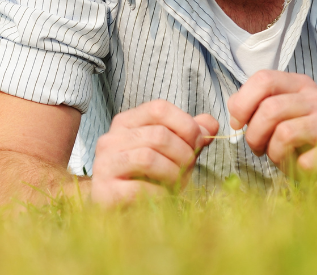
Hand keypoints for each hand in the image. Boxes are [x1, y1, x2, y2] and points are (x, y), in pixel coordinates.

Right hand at [87, 100, 217, 204]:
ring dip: (173, 174)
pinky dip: (160, 194)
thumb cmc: (145, 176)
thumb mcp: (168, 152)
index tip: (199, 142)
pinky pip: (140, 188)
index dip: (186, 124)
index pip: (159, 108)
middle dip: (184, 154)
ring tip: (178, 183)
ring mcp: (105, 164)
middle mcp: (111, 138)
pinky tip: (163, 196)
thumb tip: (211, 123)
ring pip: (148, 158)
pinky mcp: (105, 191)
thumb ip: (188, 136)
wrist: (114, 207)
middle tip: (189, 168)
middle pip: (158, 135)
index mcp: (126, 122)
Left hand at [228, 71, 316, 181]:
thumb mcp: (278, 119)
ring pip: (285, 134)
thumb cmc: (303, 142)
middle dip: (254, 135)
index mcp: (300, 85)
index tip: (237, 123)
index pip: (264, 79)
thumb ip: (254, 108)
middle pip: (271, 109)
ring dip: (273, 153)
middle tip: (257, 149)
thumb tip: (234, 112)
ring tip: (279, 158)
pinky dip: (295, 169)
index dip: (243, 102)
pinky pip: (306, 161)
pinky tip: (301, 168)